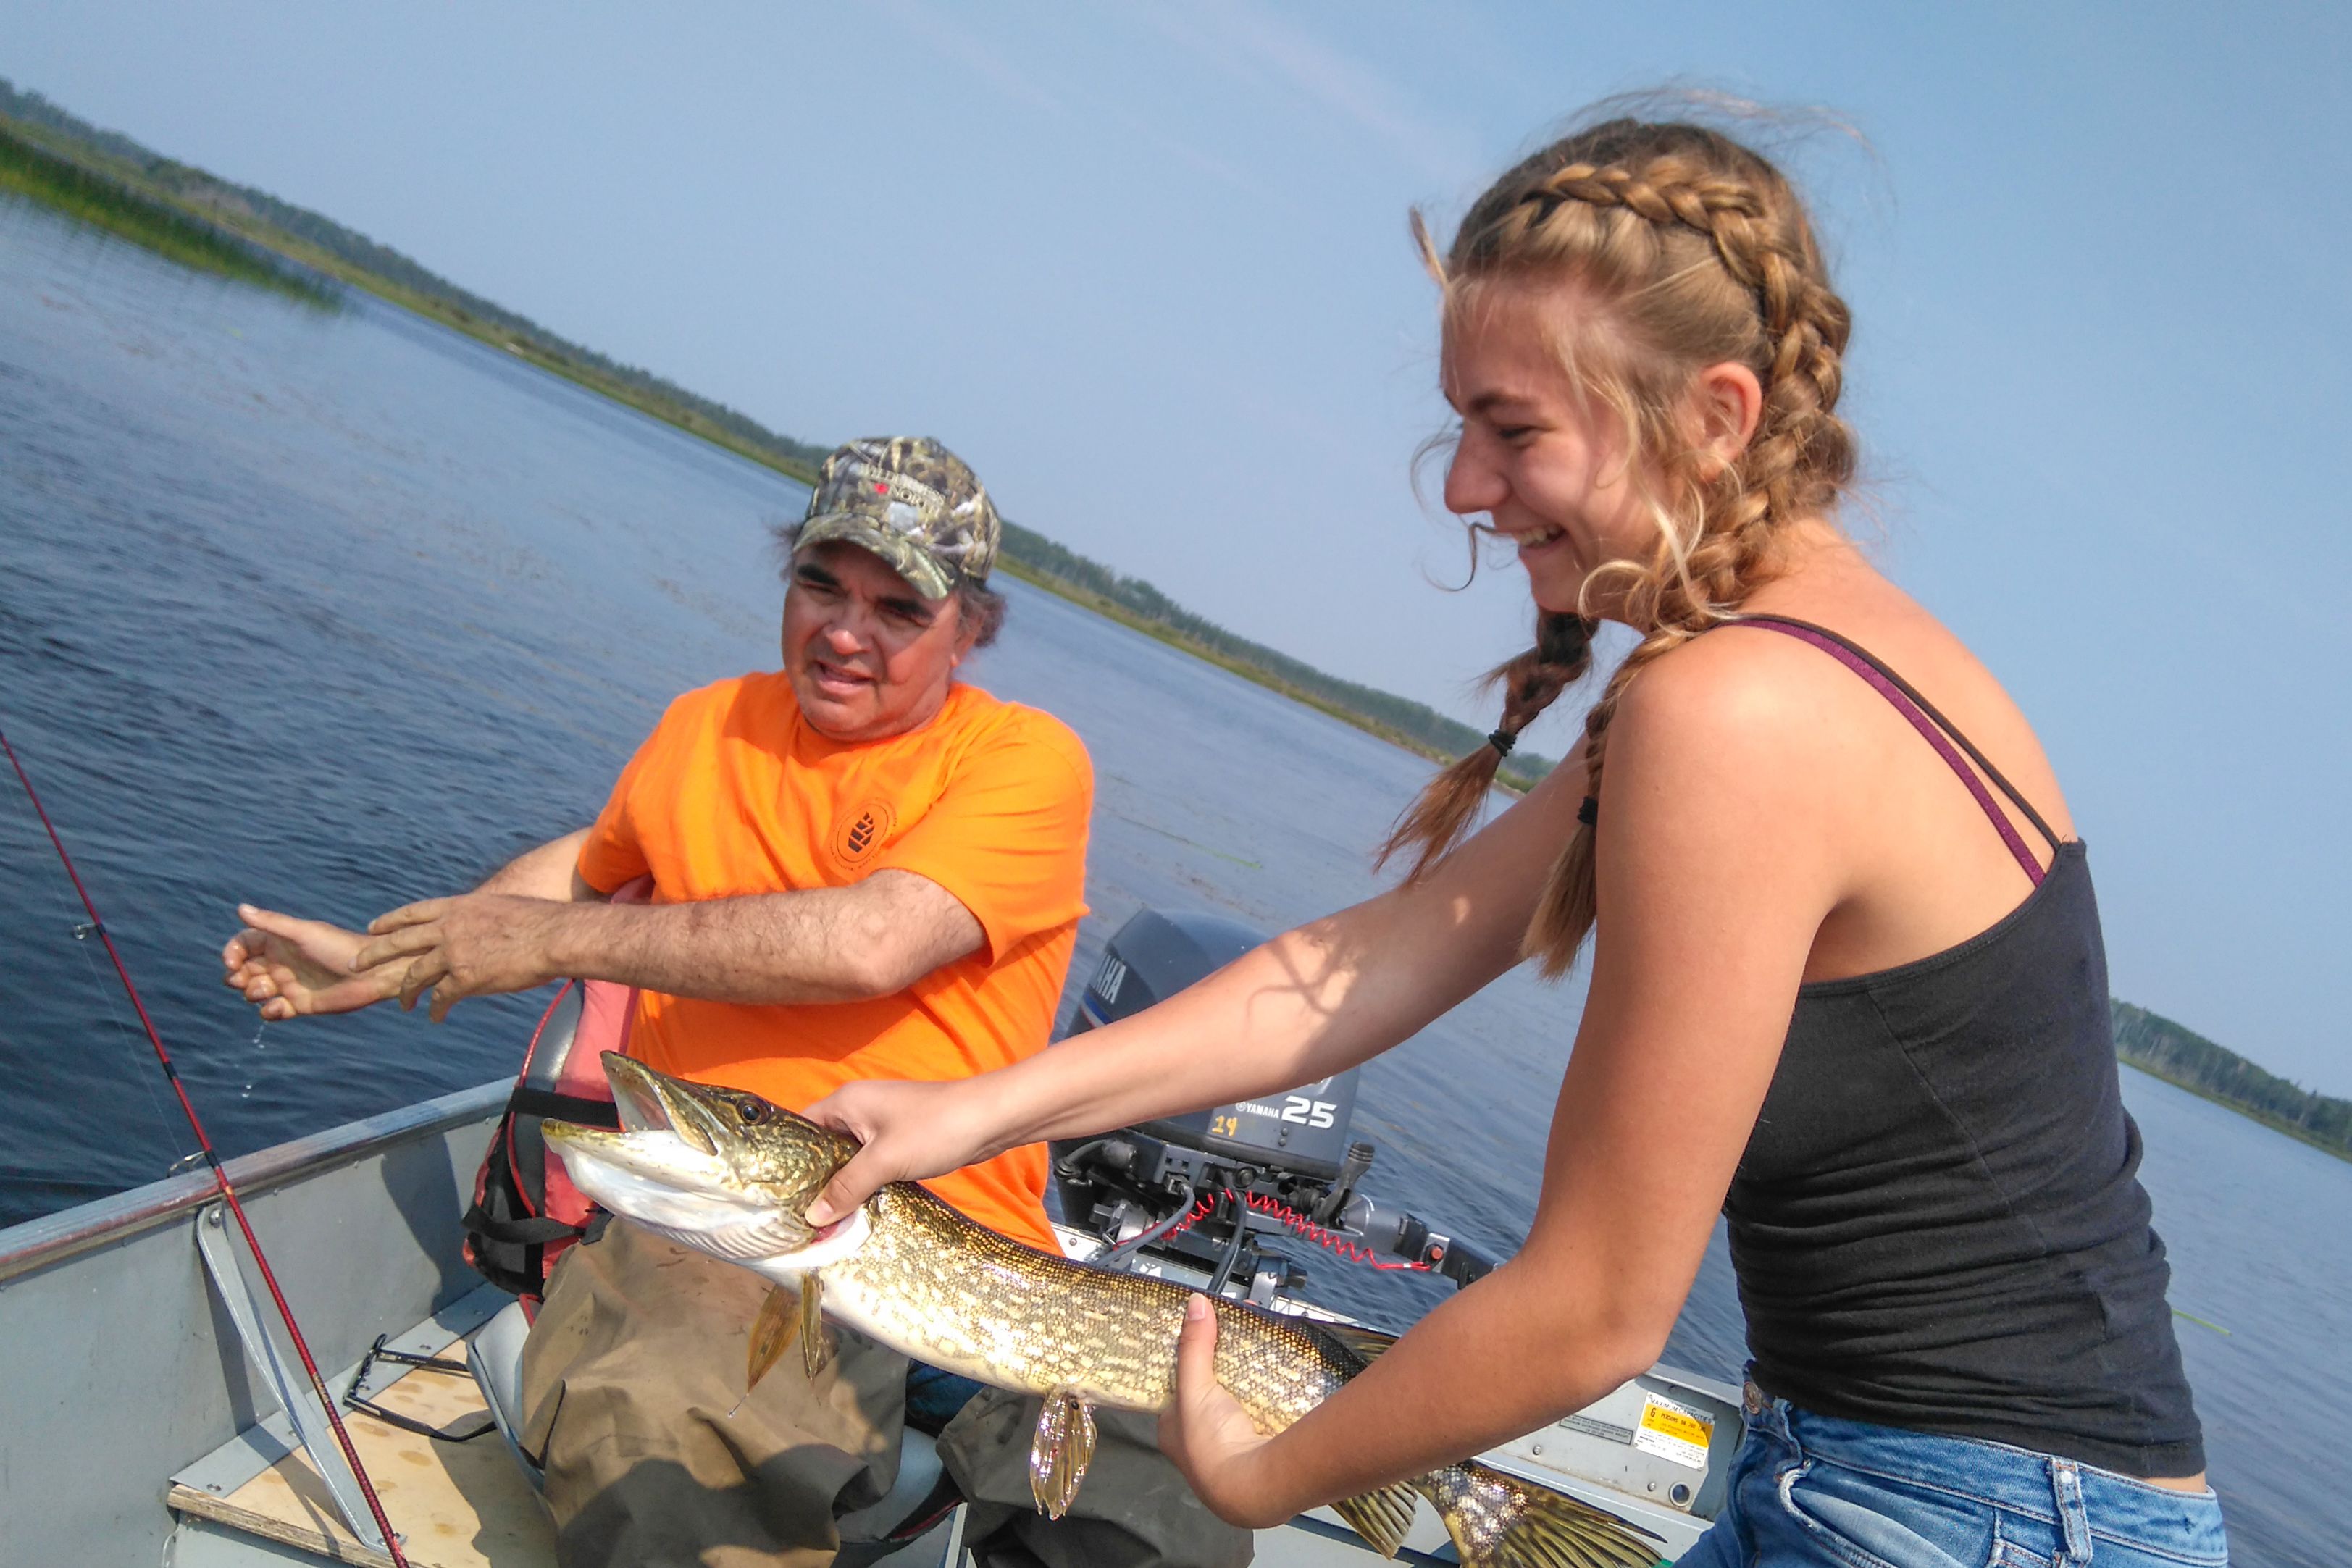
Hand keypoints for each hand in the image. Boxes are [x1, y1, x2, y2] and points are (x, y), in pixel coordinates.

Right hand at [221, 904, 402, 1019]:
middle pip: (243, 970)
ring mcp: (289, 984)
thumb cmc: (339, 948)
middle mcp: (281, 962)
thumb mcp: (303, 933)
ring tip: (266, 989)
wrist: (370, 973)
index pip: (243, 945)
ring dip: (252, 993)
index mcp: (279, 942)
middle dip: (236, 976)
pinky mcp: (299, 1004)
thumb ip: (271, 923)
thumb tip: (240, 908)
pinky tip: (280, 1007)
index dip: (231, 953)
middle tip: (242, 979)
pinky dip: (269, 1012)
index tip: (231, 963)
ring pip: (254, 992)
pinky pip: (272, 1011)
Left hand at [353, 893, 566, 1022]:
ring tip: (403, 1004)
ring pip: (415, 974)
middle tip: (355, 964)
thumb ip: (482, 916)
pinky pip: (441, 998)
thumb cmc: (540, 920)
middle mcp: (449, 928)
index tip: (374, 928)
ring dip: (405, 992)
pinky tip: (434, 1017)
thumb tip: (482, 923)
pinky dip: (435, 1009)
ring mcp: (454, 953)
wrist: (554, 936)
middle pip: (399, 942)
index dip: (390, 921)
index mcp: (458, 908)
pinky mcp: (465, 978)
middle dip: (373, 954)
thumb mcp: (501, 907)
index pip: (413, 913)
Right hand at [800, 1077, 1007, 1226]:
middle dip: (815, 1180)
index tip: (776, 1197)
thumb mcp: (885, 1160)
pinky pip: (871, 1165)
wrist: (991, 1118)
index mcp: (846, 1102)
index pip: (801, 1129)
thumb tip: (812, 1216)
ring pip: (848, 1159)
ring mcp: (880, 1125)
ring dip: (842, 1186)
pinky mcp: (900, 1141)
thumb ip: (847, 1187)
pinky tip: (857, 1211)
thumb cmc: (935, 1129)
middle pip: (823, 1148)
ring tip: (823, 1222)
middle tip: (798, 1218)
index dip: (787, 1161)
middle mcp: (858, 1110)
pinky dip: (864, 1185)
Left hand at [1159, 1296, 1285, 1527]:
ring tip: (1259, 1345)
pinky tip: (1278, 1371)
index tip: (1203, 1335)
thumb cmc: (1210, 1443)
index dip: (1187, 1360)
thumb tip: (1195, 1303)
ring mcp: (1230, 1446)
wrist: (1254, 1486)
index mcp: (1172, 1431)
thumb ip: (1193, 1346)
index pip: (1174, 1388)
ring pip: (1237, 1401)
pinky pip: (1262, 1410)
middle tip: (1237, 1336)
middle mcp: (1198, 1441)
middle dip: (1222, 1365)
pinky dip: (1268, 1391)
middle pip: (1208, 1392)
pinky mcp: (1259, 1445)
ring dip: (1248, 1377)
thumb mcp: (1193, 1387)